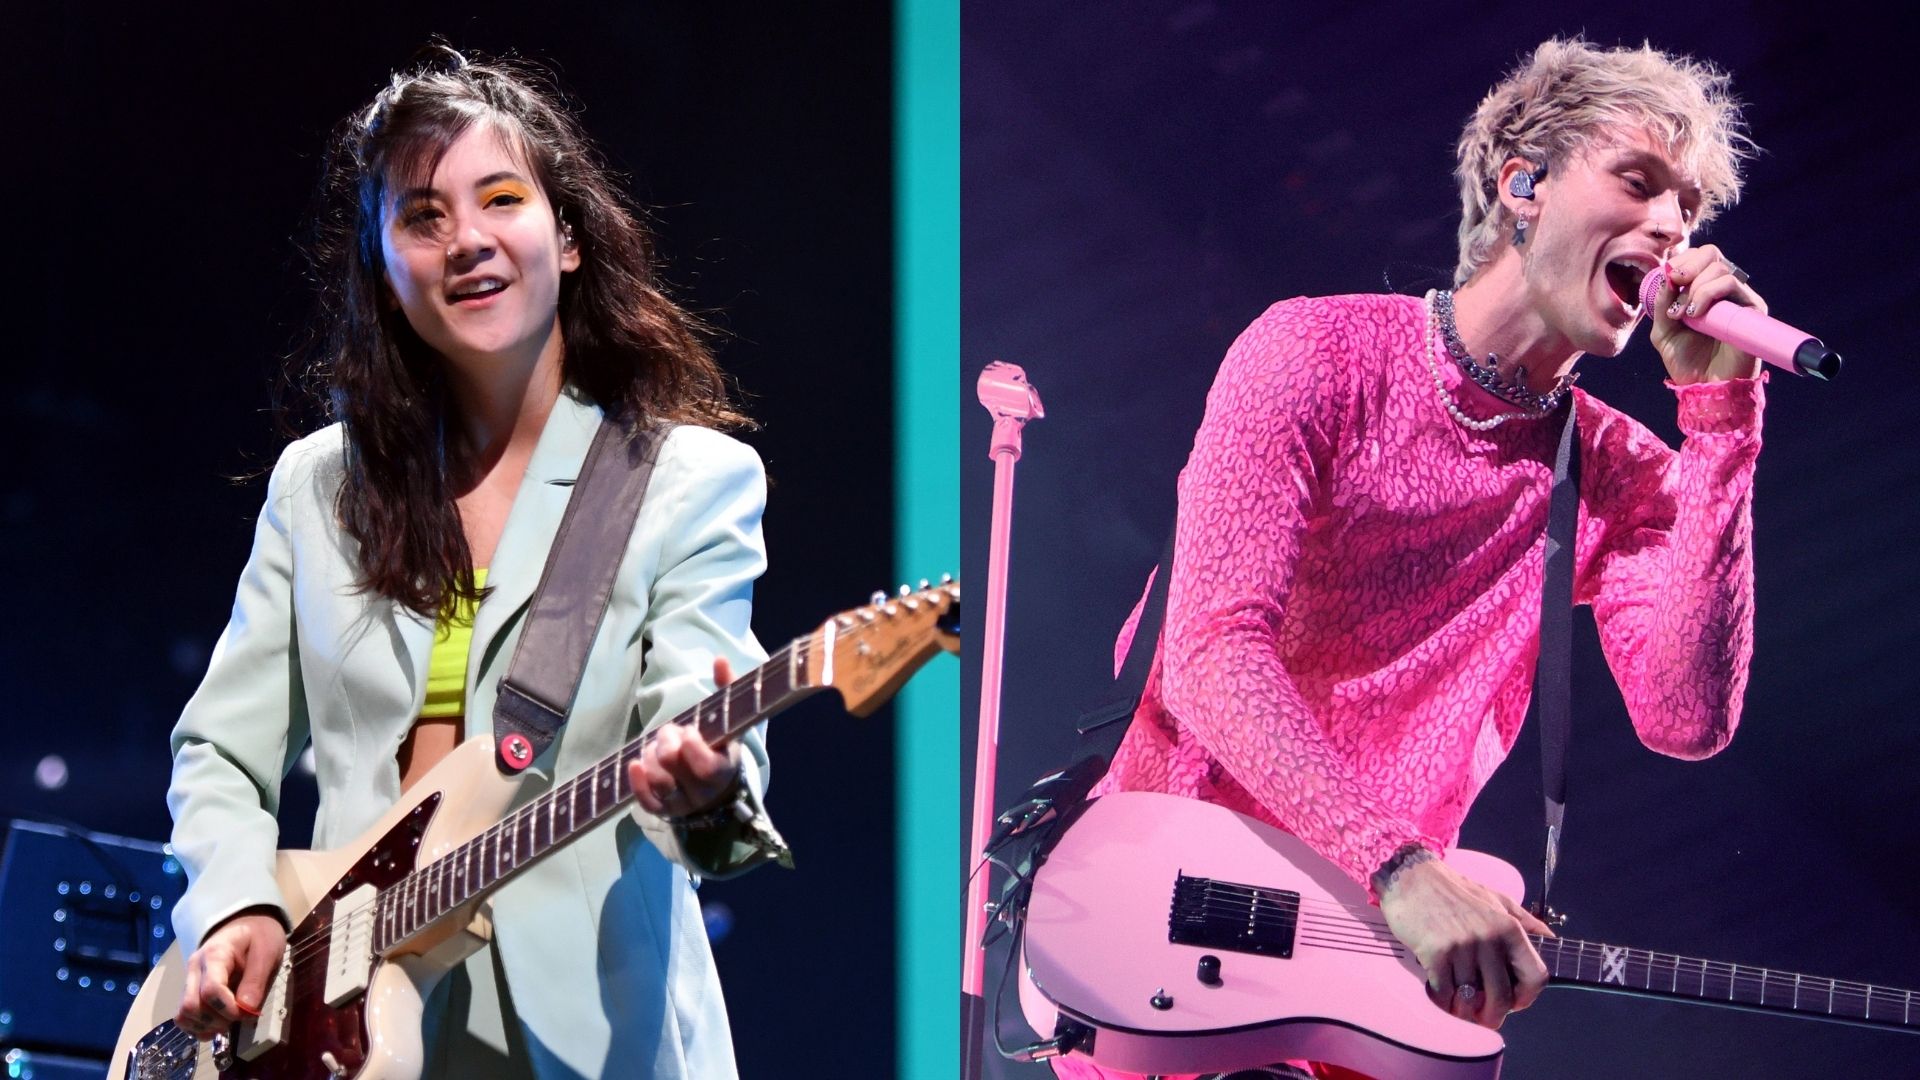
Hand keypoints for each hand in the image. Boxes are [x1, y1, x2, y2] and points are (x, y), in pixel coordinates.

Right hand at [175, 909, 286, 1038]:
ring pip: (183, 1014)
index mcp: (214, 955)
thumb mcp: (267, 953)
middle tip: (239, 1018)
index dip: (228, 1009)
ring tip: (229, 1022)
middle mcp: (194, 969)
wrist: (248, 923)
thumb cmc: (259, 936)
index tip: (247, 1013)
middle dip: (216, 1020)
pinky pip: (184, 1016)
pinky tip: (217, 1025)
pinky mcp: (190, 990)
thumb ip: (256, 981)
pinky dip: (198, 1027)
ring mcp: (189, 980)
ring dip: (206, 1026)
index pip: (210, 990)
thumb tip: (246, 1011)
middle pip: (191, 1006)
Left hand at [629, 658, 742, 818]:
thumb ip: (727, 689)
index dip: (691, 747)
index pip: (706, 767)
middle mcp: (705, 791)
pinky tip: (634, 763)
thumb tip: (719, 659)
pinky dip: (637, 781)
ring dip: (650, 757)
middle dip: (666, 742)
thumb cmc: (720, 745)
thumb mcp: (728, 721)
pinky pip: (646, 801)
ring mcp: (683, 803)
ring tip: (656, 745)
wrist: (716, 785)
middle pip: (675, 767)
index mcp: (725, 769)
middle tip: (670, 731)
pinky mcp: (664, 811)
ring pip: (659, 782)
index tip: (688, 730)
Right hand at [1377, 856, 1552, 1028]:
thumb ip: (1525, 921)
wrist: (1410, 877)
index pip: (1535, 976)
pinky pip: (1444, 992)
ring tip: (1459, 1004)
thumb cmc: (1454, 890)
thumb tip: (1551, 940)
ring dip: (1464, 1008)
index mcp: (1509, 927)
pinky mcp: (1435, 953)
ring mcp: (1461, 946)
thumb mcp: (1496, 899)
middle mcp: (1489, 937)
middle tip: (1484, 1017)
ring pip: (1470, 997)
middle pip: (1501, 996)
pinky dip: (1443, 999)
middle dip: (1493, 1015)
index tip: (1514, 1003)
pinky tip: (1440, 992)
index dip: (1526, 998)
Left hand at [1648, 244, 1766, 384]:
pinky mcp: (1752, 308)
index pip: (1696, 258)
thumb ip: (1661, 305)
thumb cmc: (1686, 362)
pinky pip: (1732, 284)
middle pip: (1710, 253)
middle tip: (1674, 285)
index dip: (1679, 262)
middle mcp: (1722, 290)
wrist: (1705, 387)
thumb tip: (1665, 277)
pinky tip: (1695, 314)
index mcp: (1702, 290)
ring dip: (1694, 287)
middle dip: (1687, 266)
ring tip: (1683, 314)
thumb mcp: (1664, 332)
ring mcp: (1738, 298)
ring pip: (1720, 268)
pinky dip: (1708, 293)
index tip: (1666, 281)